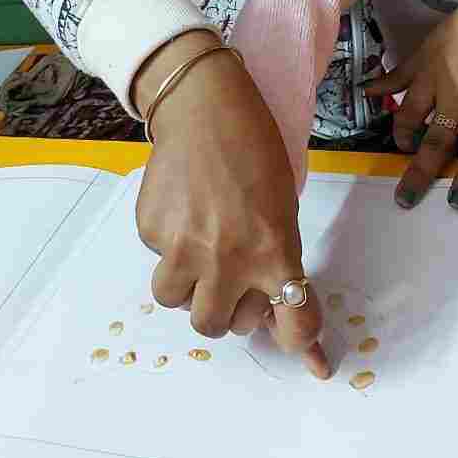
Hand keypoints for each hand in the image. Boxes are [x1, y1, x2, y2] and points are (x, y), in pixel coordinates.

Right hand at [133, 31, 331, 378]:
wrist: (205, 108)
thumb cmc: (254, 153)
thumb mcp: (282, 208)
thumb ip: (278, 261)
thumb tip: (282, 313)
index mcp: (273, 251)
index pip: (296, 321)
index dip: (302, 342)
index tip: (306, 348)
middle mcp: (227, 258)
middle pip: (218, 327)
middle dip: (226, 309)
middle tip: (232, 279)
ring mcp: (182, 246)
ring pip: (178, 302)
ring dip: (190, 285)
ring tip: (199, 248)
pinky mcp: (151, 230)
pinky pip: (157, 260)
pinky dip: (170, 246)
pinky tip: (183, 210)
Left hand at [364, 0, 457, 208]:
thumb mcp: (429, 44)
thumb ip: (401, 73)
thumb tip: (367, 89)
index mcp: (431, 76)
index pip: (407, 114)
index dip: (400, 135)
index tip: (401, 150)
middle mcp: (457, 91)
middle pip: (436, 137)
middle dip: (421, 171)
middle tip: (407, 199)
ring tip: (457, 200)